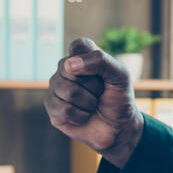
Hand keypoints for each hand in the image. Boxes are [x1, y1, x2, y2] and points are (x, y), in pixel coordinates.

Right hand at [44, 38, 144, 168]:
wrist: (118, 127)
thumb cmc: (119, 98)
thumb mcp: (120, 76)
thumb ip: (100, 61)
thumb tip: (69, 65)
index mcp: (82, 56)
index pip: (79, 45)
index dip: (89, 59)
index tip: (101, 72)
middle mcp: (65, 69)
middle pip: (71, 70)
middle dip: (93, 86)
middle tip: (100, 93)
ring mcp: (56, 88)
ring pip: (68, 91)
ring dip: (88, 103)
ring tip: (92, 105)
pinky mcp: (52, 108)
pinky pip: (63, 109)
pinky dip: (80, 116)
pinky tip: (83, 116)